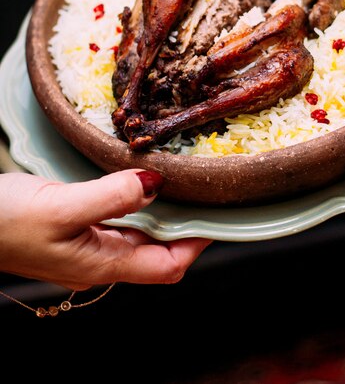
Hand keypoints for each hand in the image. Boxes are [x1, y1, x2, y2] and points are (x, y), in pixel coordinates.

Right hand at [0, 169, 210, 289]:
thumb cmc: (4, 222)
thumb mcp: (61, 207)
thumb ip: (111, 197)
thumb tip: (154, 184)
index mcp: (103, 263)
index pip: (167, 266)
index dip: (198, 244)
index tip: (218, 215)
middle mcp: (100, 260)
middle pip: (158, 251)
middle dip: (185, 225)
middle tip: (203, 191)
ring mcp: (88, 247)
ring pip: (140, 235)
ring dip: (162, 213)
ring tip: (180, 183)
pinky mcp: (77, 230)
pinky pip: (119, 221)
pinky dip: (136, 204)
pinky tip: (138, 183)